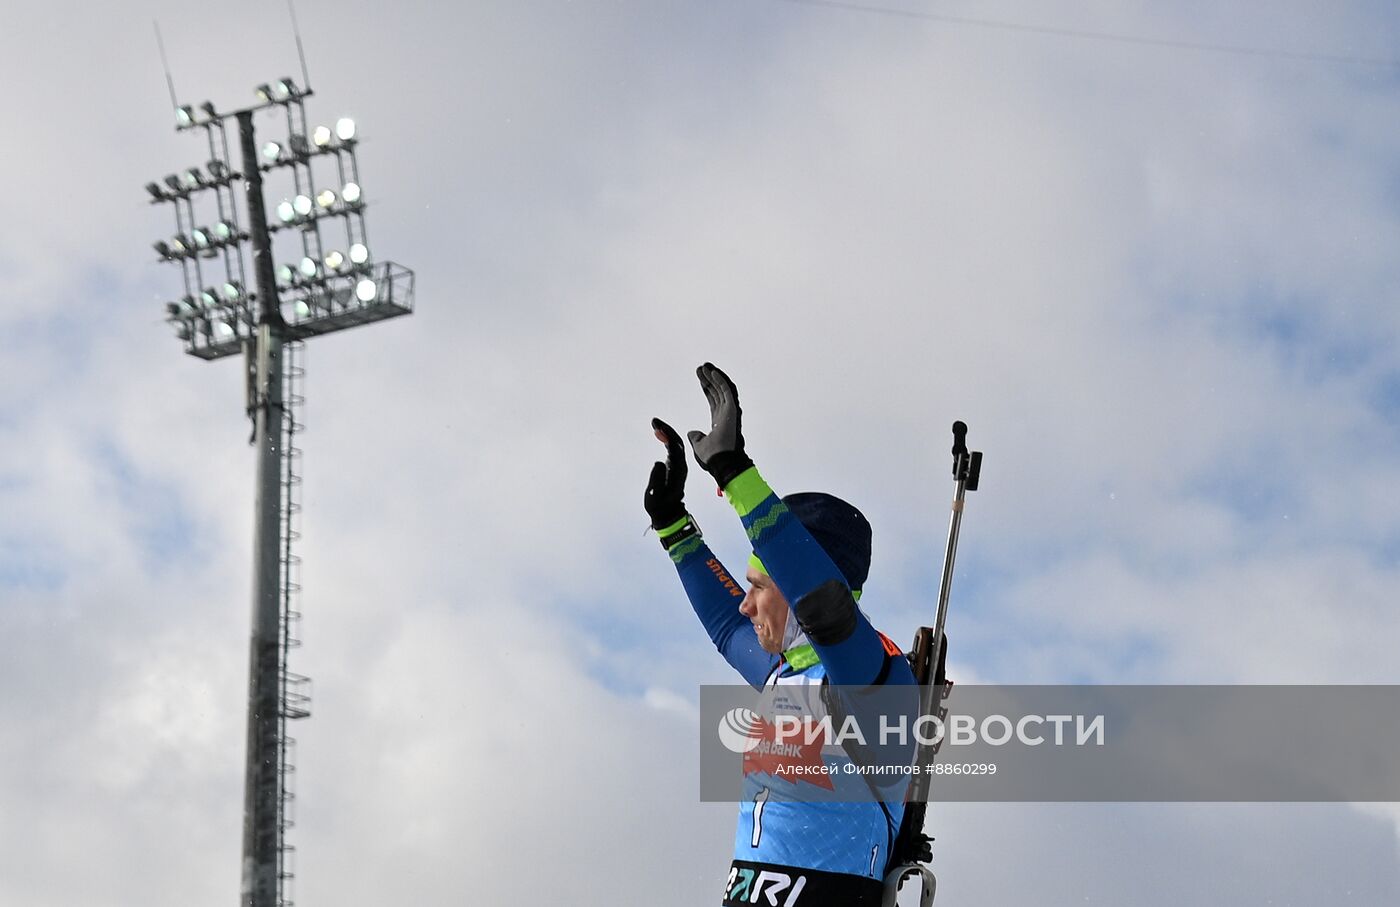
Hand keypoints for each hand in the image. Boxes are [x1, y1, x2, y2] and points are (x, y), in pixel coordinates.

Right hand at [644, 417, 687, 529]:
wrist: (669, 514)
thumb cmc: (660, 507)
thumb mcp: (654, 497)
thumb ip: (656, 481)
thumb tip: (659, 463)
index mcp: (678, 471)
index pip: (674, 447)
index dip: (666, 435)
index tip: (656, 426)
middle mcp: (681, 466)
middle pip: (677, 442)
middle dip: (666, 430)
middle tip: (654, 421)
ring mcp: (678, 466)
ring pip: (675, 445)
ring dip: (666, 433)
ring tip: (655, 425)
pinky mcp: (674, 467)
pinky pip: (672, 449)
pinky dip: (666, 440)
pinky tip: (658, 434)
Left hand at [686, 362, 754, 489]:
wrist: (721, 461)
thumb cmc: (713, 457)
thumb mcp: (699, 445)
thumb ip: (696, 437)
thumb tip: (692, 432)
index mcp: (719, 421)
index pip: (713, 399)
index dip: (707, 388)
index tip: (700, 377)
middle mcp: (726, 414)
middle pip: (717, 392)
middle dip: (709, 379)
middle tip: (700, 368)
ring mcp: (730, 412)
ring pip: (722, 389)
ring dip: (714, 377)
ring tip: (705, 366)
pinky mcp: (732, 410)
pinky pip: (727, 391)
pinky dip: (720, 380)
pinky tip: (712, 372)